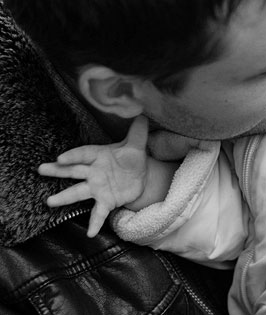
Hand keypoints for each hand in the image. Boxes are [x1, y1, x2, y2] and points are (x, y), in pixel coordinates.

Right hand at [38, 115, 149, 236]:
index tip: (61, 157)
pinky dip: (94, 222)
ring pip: (78, 192)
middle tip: (41, 169)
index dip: (74, 155)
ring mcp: (97, 188)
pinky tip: (90, 233)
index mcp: (99, 156)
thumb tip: (142, 114)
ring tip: (49, 201)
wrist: (141, 177)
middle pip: (74, 171)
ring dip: (64, 197)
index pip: (84, 154)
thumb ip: (138, 131)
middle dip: (58, 171)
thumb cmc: (132, 158)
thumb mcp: (137, 145)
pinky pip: (97, 213)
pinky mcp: (105, 201)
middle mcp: (94, 172)